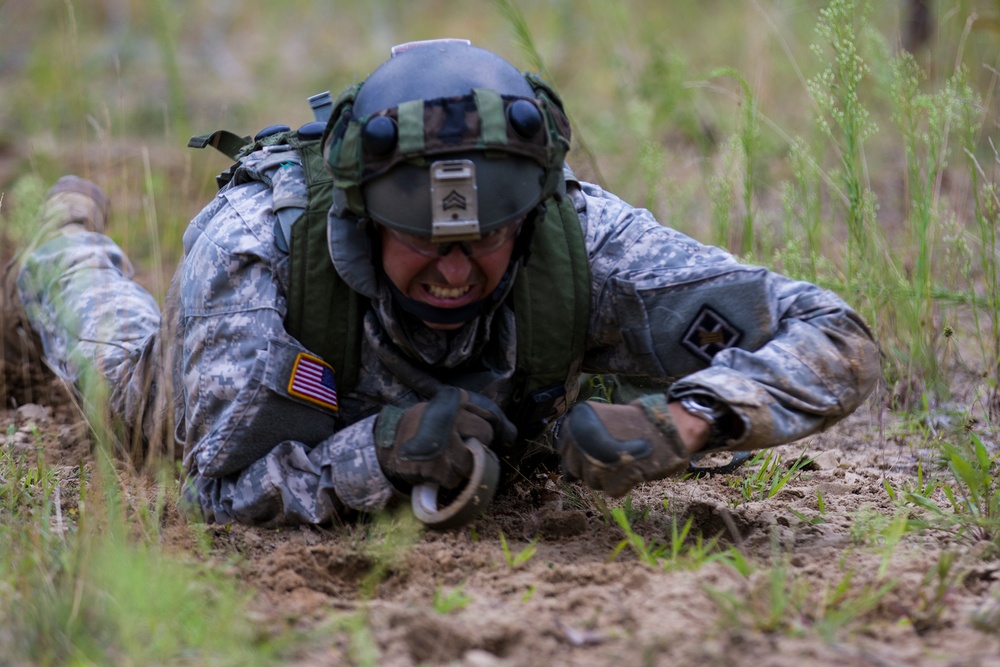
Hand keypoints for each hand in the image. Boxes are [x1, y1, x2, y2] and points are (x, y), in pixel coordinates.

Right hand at [375, 387, 515, 489]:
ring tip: (442, 459)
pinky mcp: (439, 466)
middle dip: (475, 444)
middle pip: (485, 434)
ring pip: (472, 459)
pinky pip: (457, 478)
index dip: (485, 428)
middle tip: (457, 447)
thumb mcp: (441, 410)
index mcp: (453, 399)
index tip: (475, 435)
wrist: (385, 446)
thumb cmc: (420, 428)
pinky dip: (448, 479)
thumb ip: (472, 415)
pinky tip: (434, 470)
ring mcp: (445, 442)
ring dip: (460, 465)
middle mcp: (451, 416)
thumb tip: (513, 434)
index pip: (488, 414)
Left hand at [556, 394, 692, 496]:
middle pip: (576, 469)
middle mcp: (582, 438)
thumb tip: (565, 477)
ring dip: (609, 477)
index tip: (600, 450)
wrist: (667, 426)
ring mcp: (596, 458)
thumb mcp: (601, 423)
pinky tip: (634, 467)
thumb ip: (581, 443)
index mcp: (577, 420)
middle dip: (594, 468)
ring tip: (626, 459)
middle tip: (615, 455)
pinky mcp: (614, 475)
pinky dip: (624, 484)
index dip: (584, 455)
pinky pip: (612, 490)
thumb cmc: (633, 426)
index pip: (565, 451)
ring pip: (593, 482)